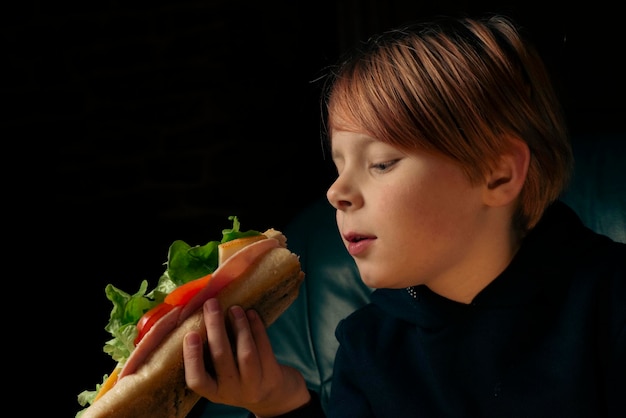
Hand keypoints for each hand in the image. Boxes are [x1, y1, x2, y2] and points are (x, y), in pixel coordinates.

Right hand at [183, 298, 310, 416]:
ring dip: (239, 327)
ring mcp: (254, 385)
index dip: (193, 358)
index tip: (190, 333)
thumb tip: (196, 315)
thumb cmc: (237, 377)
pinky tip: (251, 314)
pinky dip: (257, 329)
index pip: (197, 380)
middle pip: (222, 359)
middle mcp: (231, 391)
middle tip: (211, 304)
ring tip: (234, 308)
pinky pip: (265, 349)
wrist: (271, 395)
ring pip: (246, 354)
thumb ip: (208, 355)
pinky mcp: (272, 376)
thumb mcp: (219, 376)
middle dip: (216, 328)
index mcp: (212, 391)